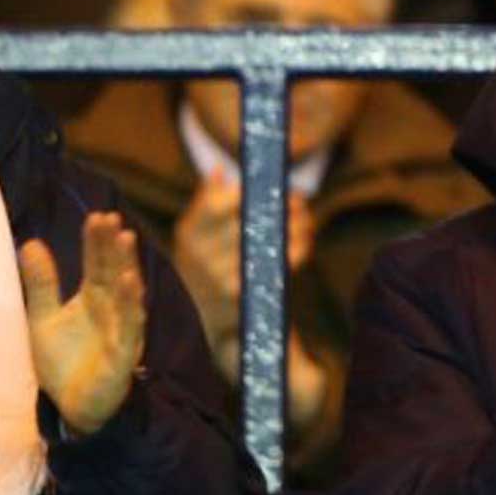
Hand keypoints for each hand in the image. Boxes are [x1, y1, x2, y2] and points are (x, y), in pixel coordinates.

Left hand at [19, 213, 147, 436]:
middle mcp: (112, 311)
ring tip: (125, 241)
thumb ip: (41, 284)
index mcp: (95, 299)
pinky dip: (131, 307)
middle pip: (115, 272)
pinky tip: (131, 285)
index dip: (98, 242)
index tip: (97, 216)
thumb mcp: (42, 319)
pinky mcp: (122, 356)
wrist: (70, 407)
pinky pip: (128, 328)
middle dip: (114, 247)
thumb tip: (30, 242)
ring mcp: (120, 332)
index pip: (98, 264)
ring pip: (128, 296)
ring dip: (128, 268)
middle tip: (112, 220)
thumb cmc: (63, 362)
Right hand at [170, 179, 311, 378]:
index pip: (214, 203)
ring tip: (307, 218)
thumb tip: (217, 169)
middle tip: (299, 199)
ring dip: (293, 226)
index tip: (271, 185)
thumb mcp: (197, 237)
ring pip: (265, 241)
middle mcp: (198, 255)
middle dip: (277, 206)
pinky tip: (307, 240)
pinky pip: (275, 265)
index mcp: (188, 233)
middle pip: (245, 221)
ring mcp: (219, 276)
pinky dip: (296, 251)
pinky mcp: (242, 296)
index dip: (245, 192)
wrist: (213, 324)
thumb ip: (206, 202)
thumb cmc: (210, 269)